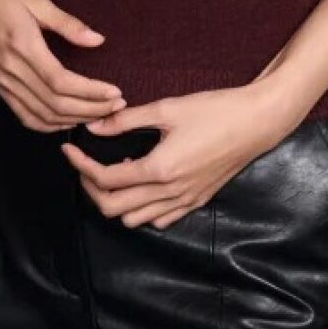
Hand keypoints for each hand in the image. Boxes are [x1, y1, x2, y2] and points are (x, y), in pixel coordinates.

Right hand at [0, 0, 125, 130]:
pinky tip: (69, 121)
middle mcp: (11, 70)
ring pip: (42, 115)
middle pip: (55, 103)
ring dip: (74, 120)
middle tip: (117, 106)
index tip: (115, 92)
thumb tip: (97, 40)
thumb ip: (67, 23)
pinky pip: (25, 116)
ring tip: (100, 115)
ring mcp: (3, 82)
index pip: (61, 81)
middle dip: (90, 109)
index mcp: (22, 46)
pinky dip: (49, 125)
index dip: (90, 92)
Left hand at [60, 83, 292, 229]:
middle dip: (91, 188)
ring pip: (134, 220)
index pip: (105, 179)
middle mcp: (170, 192)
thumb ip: (126, 120)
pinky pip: (159, 219)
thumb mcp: (167, 108)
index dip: (80, 166)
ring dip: (116, 201)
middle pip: (113, 208)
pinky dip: (142, 209)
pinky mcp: (197, 201)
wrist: (258, 122)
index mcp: (159, 169)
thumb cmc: (216, 110)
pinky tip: (143, 183)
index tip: (69, 150)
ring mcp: (185, 201)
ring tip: (115, 172)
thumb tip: (93, 125)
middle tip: (85, 165)